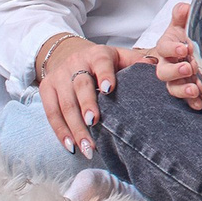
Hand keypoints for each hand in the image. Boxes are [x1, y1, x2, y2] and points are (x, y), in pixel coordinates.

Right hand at [38, 36, 148, 158]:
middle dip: (86, 105)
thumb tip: (155, 69)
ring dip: (75, 127)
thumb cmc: (102, 62)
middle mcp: (75, 63)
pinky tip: (71, 146)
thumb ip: (136, 63)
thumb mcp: (119, 57)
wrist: (67, 54)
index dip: (105, 75)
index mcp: (97, 54)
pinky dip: (60, 131)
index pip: (101, 63)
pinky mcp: (46, 88)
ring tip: (87, 147)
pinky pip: (51, 113)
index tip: (110, 89)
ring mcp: (58, 76)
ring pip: (64, 104)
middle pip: (80, 86)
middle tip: (95, 123)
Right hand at [152, 2, 201, 109]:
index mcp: (166, 47)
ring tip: (194, 89)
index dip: (172, 49)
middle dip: (175, 72)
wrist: (191, 48)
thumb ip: (182, 14)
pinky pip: (186, 99)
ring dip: (183, 89)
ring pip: (173, 87)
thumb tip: (184, 8)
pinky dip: (192, 102)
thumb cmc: (185, 35)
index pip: (164, 48)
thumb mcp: (184, 22)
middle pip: (163, 72)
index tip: (183, 48)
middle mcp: (168, 65)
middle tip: (188, 68)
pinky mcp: (186, 89)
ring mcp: (176, 79)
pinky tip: (201, 103)